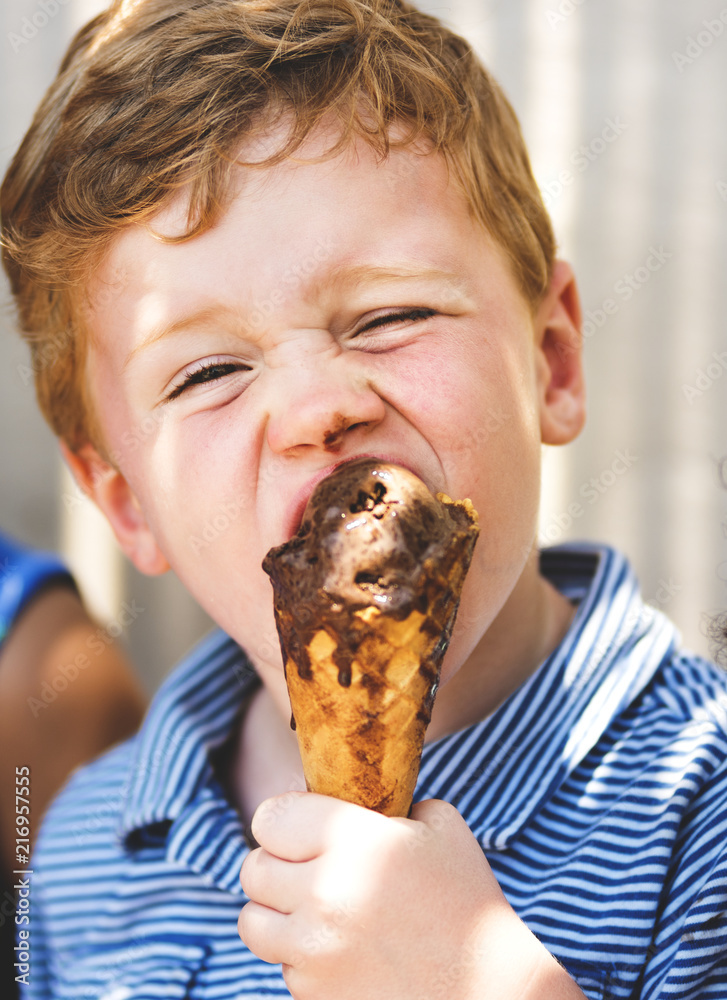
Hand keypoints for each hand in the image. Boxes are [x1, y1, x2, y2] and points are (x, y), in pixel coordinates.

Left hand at [238, 792, 583, 999]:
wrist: (489, 993)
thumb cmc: (467, 901)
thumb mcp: (438, 826)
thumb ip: (385, 803)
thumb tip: (339, 794)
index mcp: (353, 840)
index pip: (270, 817)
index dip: (281, 819)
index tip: (297, 827)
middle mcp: (324, 893)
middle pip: (253, 868)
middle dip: (275, 865)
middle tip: (305, 870)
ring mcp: (314, 950)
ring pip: (251, 921)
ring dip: (275, 913)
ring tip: (312, 910)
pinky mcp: (312, 994)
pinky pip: (280, 966)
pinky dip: (300, 958)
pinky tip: (340, 952)